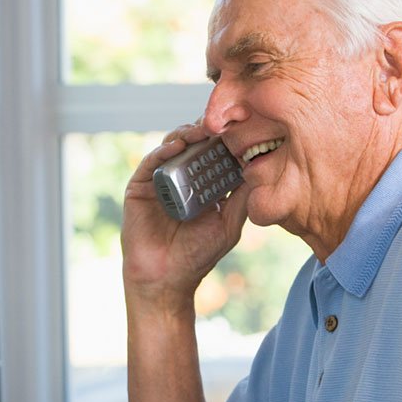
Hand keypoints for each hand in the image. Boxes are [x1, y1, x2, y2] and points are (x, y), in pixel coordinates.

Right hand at [122, 124, 251, 310]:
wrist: (166, 279)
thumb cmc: (197, 256)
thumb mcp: (229, 225)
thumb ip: (242, 201)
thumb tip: (262, 171)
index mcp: (201, 185)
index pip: (213, 153)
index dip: (224, 139)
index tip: (241, 126)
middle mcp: (180, 178)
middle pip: (193, 144)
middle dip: (207, 131)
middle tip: (222, 122)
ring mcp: (159, 181)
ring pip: (172, 147)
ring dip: (187, 135)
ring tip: (201, 131)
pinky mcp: (139, 186)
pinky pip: (151, 162)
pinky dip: (163, 150)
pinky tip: (177, 146)